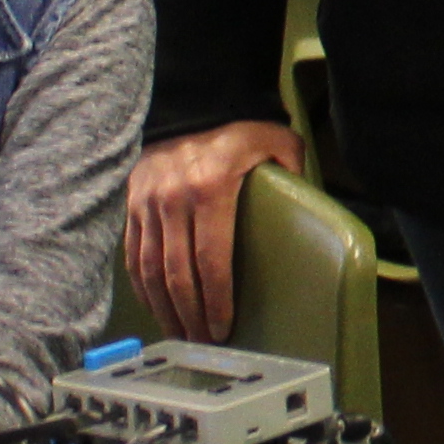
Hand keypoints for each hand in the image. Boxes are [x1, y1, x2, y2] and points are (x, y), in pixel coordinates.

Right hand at [127, 122, 298, 340]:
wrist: (194, 102)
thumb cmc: (243, 129)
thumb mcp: (280, 144)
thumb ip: (295, 177)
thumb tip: (312, 215)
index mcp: (211, 187)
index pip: (210, 258)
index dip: (215, 299)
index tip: (222, 327)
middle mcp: (173, 197)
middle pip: (178, 272)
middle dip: (190, 313)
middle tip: (202, 341)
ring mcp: (147, 201)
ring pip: (150, 268)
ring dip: (164, 307)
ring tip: (179, 333)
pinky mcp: (131, 203)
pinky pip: (133, 253)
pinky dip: (142, 285)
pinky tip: (156, 306)